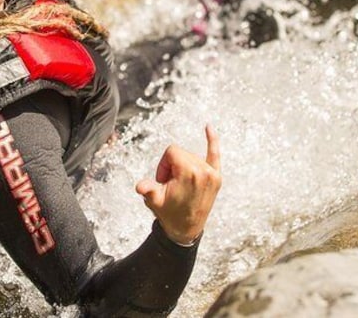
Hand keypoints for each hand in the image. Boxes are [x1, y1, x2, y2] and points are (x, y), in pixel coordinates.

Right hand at [135, 126, 221, 244]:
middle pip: (181, 153)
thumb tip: (141, 187)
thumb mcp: (155, 201)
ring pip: (191, 156)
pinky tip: (208, 127)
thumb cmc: (169, 214)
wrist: (186, 230)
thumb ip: (148, 190)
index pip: (172, 151)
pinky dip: (212, 140)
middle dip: (172, 166)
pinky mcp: (217, 177)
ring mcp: (212, 174)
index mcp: (189, 172)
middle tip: (171, 186)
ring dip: (183, 166)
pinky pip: (214, 153)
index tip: (163, 181)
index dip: (163, 165)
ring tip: (181, 186)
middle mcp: (204, 170)